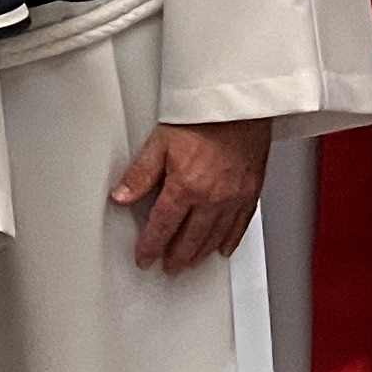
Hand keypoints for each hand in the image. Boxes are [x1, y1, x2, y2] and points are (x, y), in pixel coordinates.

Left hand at [112, 116, 273, 270]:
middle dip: (176, 256)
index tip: (144, 257)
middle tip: (168, 266)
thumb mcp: (159, 142)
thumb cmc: (202, 117)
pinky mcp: (250, 192)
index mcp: (185, 187)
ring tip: (189, 262)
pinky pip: (240, 226)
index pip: (162, 227)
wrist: (239, 105)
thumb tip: (121, 196)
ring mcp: (233, 198)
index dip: (151, 246)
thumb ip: (140, 174)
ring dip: (199, 254)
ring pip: (214, 237)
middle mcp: (211, 198)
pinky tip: (222, 248)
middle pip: (190, 239)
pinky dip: (230, 241)